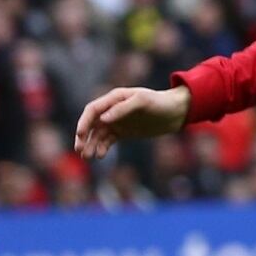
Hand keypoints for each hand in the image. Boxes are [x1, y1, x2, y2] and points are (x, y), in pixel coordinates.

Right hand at [75, 85, 190, 159]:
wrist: (176, 112)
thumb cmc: (160, 102)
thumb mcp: (143, 102)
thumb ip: (123, 108)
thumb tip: (103, 119)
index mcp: (114, 98)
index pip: (93, 110)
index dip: (84, 122)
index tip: (80, 135)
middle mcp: (112, 109)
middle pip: (92, 123)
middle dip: (83, 136)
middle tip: (79, 150)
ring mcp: (117, 121)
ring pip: (98, 134)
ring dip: (91, 145)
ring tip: (88, 157)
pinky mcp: (123, 131)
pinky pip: (108, 140)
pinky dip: (102, 148)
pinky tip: (100, 155)